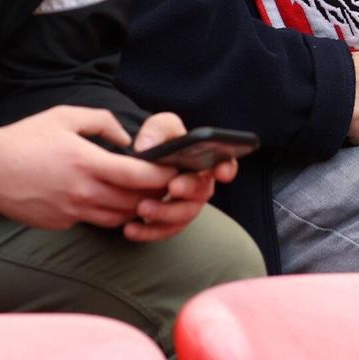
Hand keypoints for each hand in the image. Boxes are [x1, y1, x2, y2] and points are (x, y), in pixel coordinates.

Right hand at [0, 105, 178, 230]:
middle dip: (154, 194)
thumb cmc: (25, 139)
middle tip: (164, 184)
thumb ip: (101, 122)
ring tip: (141, 194)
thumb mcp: (64, 116)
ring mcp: (72, 211)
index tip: (173, 170)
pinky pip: (94, 221)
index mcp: (86, 162)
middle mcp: (82, 191)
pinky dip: (108, 213)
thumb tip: (126, 139)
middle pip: (133, 201)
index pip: (137, 176)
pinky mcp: (61, 223)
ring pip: (118, 218)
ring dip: (133, 208)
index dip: (161, 175)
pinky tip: (107, 199)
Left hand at [124, 112, 231, 243]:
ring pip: (184, 215)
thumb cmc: (158, 142)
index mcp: (204, 159)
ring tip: (142, 208)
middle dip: (189, 189)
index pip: (225, 163)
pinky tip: (131, 228)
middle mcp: (200, 185)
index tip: (221, 172)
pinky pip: (165, 231)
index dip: (227, 168)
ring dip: (165, 213)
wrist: (138, 164)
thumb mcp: (159, 127)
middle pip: (202, 191)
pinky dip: (148, 232)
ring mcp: (186, 205)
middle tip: (172, 186)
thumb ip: (157, 129)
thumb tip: (147, 146)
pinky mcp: (170, 222)